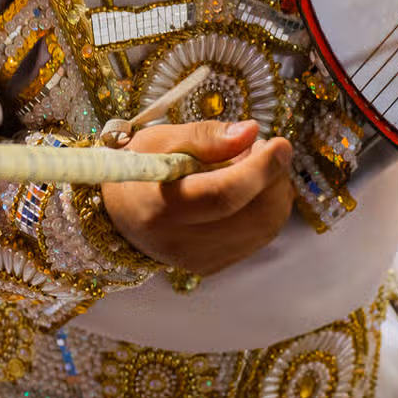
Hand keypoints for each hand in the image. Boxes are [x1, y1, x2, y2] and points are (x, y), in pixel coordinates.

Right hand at [101, 119, 293, 274]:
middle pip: (254, 216)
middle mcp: (181, 242)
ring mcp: (199, 260)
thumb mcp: (160, 139)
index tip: (279, 144)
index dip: (259, 170)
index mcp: (160, 206)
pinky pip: (258, 238)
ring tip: (254, 165)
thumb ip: (206, 135)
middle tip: (265, 148)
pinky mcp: (213, 266)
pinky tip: (249, 189)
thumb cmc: (138, 167)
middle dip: (274, 177)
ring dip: (274, 191)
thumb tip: (251, 132)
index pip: (223, 195)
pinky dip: (265, 208)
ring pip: (264, 228)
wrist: (118, 213)